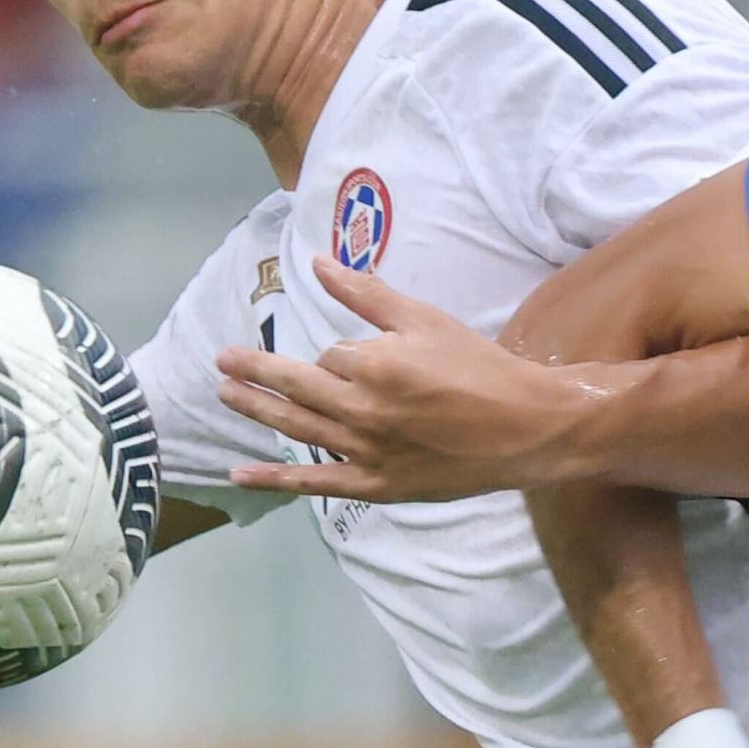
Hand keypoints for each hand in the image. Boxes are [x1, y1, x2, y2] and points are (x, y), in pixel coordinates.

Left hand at [215, 262, 591, 502]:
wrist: (527, 428)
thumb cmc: (480, 368)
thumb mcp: (425, 320)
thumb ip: (367, 295)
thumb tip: (319, 262)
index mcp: (373, 365)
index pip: (329, 354)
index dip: (340, 352)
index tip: (361, 353)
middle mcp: (361, 410)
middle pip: (294, 388)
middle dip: (254, 371)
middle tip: (221, 360)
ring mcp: (365, 452)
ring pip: (295, 430)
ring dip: (255, 411)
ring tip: (223, 395)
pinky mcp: (376, 485)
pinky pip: (314, 483)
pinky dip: (274, 480)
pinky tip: (238, 475)